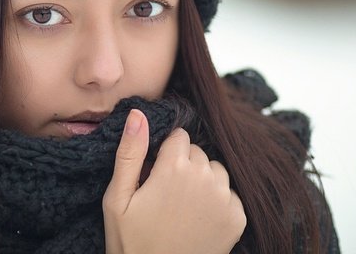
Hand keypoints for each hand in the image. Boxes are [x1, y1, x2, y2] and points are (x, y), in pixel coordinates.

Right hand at [103, 109, 245, 253]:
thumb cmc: (132, 242)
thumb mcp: (117, 198)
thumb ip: (130, 152)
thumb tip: (138, 114)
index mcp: (175, 168)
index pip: (179, 136)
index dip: (164, 153)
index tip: (154, 174)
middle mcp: (205, 177)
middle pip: (197, 151)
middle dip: (182, 164)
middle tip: (165, 193)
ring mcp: (224, 198)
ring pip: (215, 169)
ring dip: (202, 179)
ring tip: (182, 205)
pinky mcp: (237, 217)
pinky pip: (229, 192)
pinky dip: (216, 199)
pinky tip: (198, 218)